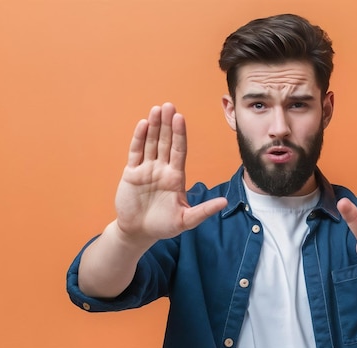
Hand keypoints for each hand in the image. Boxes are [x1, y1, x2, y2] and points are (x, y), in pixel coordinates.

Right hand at [114, 103, 226, 242]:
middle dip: (167, 124)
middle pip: (165, 142)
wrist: (138, 232)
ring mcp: (146, 169)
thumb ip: (204, 210)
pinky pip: (135, 153)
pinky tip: (142, 124)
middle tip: (169, 105)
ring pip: (150, 143)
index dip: (179, 134)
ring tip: (156, 109)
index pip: (179, 150)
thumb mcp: (186, 220)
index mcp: (176, 177)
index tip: (180, 118)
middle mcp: (162, 169)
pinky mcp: (131, 173)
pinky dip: (138, 139)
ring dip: (153, 126)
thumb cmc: (163, 226)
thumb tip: (225, 203)